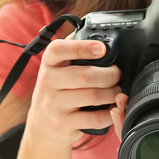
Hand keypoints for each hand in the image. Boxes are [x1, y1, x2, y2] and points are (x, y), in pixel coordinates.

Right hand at [23, 34, 121, 149]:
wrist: (41, 127)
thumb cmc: (56, 91)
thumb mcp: (56, 68)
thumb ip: (72, 49)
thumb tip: (95, 31)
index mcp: (49, 62)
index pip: (60, 49)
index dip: (82, 47)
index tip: (102, 48)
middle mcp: (48, 82)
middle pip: (86, 75)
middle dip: (110, 75)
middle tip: (117, 75)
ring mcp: (54, 104)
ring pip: (94, 96)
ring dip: (113, 93)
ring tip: (117, 91)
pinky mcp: (63, 123)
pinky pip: (94, 118)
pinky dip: (110, 113)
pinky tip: (113, 108)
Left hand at [109, 89, 158, 158]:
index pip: (146, 145)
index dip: (128, 130)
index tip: (121, 113)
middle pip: (137, 140)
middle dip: (123, 122)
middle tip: (118, 103)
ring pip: (141, 136)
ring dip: (129, 119)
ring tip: (122, 102)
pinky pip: (150, 131)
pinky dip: (139, 119)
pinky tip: (133, 106)